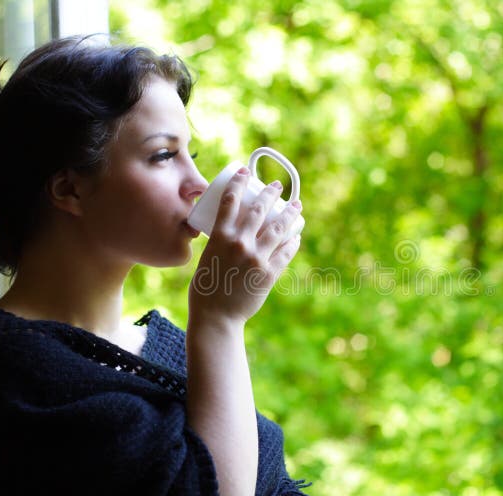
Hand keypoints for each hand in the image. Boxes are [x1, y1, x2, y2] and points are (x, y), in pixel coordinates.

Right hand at [189, 167, 301, 324]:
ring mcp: (256, 258)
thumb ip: (220, 244)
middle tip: (277, 186)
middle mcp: (239, 243)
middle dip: (270, 193)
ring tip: (296, 205)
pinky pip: (286, 253)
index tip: (245, 171)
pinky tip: (297, 235)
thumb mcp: (207, 258)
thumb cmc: (205, 290)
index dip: (239, 182)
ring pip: (278, 229)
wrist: (215, 317)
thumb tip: (231, 234)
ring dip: (290, 214)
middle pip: (259, 210)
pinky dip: (293, 242)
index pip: (230, 200)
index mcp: (219, 237)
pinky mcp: (269, 274)